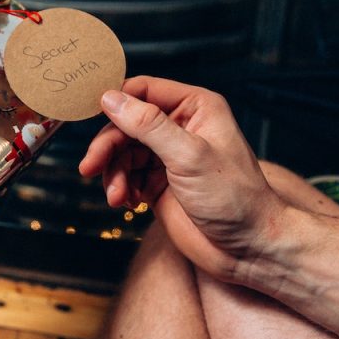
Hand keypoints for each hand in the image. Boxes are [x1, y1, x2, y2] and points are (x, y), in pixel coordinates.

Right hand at [78, 76, 288, 281]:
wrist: (248, 249)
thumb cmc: (235, 198)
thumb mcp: (189, 155)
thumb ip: (148, 125)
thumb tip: (111, 98)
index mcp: (195, 107)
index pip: (144, 90)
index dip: (116, 100)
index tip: (90, 114)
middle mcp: (180, 127)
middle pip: (126, 123)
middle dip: (107, 146)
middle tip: (90, 166)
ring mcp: (168, 156)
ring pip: (122, 152)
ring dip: (113, 173)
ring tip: (117, 196)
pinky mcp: (158, 184)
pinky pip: (126, 176)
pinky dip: (120, 188)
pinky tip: (126, 203)